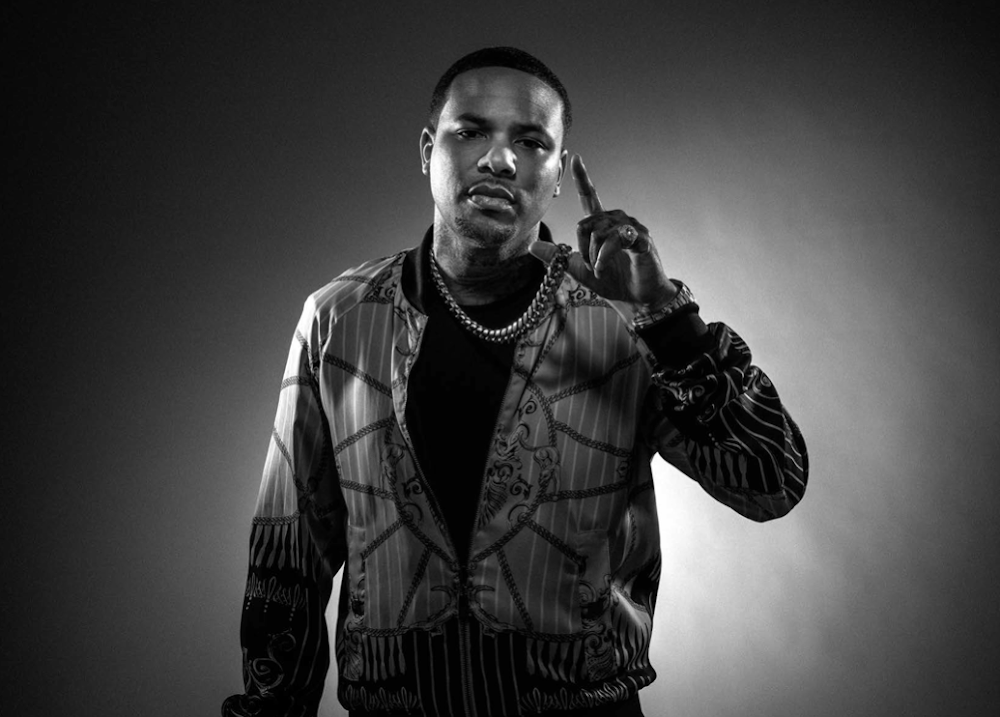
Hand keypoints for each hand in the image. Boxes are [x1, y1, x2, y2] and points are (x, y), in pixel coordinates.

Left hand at [529, 154, 675, 308]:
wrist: (636, 298)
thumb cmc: (612, 281)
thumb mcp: (578, 270)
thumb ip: (557, 257)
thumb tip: (532, 246)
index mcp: (601, 224)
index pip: (590, 196)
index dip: (582, 178)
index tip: (575, 158)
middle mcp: (615, 220)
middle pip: (585, 224)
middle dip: (582, 249)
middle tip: (590, 266)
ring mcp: (630, 227)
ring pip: (599, 232)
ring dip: (594, 256)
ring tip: (600, 269)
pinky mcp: (641, 238)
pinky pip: (616, 239)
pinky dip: (605, 256)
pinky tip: (605, 267)